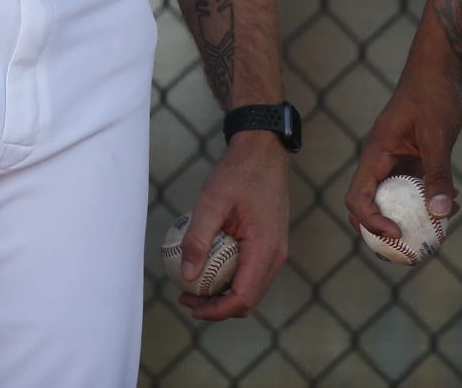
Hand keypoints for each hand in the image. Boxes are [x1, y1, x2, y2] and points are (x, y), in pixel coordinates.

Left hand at [177, 131, 288, 320]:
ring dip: (223, 293)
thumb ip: (198, 238)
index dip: (216, 310)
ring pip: (250, 287)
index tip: (191, 305)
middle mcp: (275, 255)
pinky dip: (230, 277)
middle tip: (186, 297)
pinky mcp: (270, 243)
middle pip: (248, 299)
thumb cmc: (239, 172)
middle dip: (217, 306)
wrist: (263, 151)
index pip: (243, 298)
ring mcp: (275, 250)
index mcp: (264, 249)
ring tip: (194, 284)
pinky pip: (251, 271)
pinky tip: (208, 265)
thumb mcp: (211, 200)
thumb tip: (187, 275)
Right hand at [344, 63, 461, 252]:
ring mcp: (394, 160)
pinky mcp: (409, 158)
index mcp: (375, 155)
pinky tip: (451, 204)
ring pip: (393, 199)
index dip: (370, 222)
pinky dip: (426, 200)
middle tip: (407, 250)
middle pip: (369, 204)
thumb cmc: (432, 96)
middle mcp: (379, 161)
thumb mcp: (437, 137)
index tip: (395, 234)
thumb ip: (437, 174)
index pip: (358, 197)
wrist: (437, 70)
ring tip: (436, 233)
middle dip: (384, 231)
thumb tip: (441, 213)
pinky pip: (411, 188)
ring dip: (410, 218)